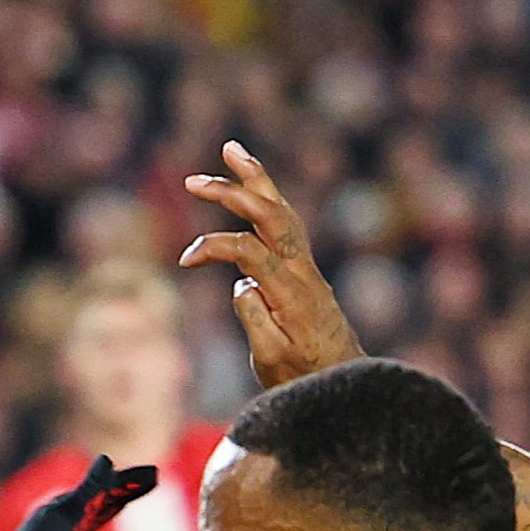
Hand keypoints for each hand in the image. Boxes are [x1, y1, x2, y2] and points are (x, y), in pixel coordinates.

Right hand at [180, 140, 363, 388]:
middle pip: (271, 216)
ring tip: (231, 150)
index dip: (214, 246)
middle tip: (193, 181)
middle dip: (232, 192)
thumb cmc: (303, 377)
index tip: (185, 260)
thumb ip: (255, 319)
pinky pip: (286, 223)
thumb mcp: (271, 359)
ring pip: (282, 210)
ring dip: (256, 179)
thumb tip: (242, 285)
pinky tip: (252, 187)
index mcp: (292, 293)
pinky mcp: (304, 270)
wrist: (344, 380)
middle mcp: (303, 272)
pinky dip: (267, 199)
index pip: (249, 250)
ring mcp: (307, 267)